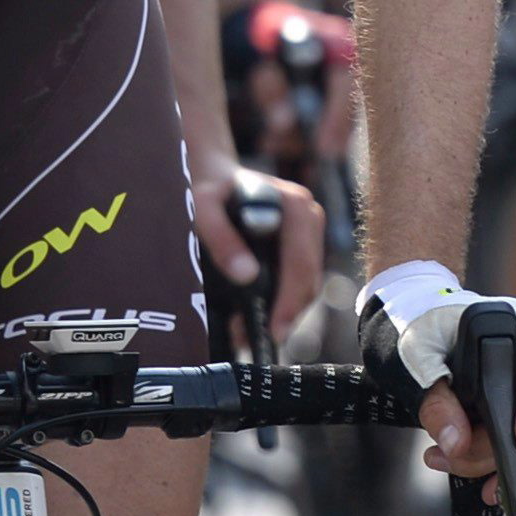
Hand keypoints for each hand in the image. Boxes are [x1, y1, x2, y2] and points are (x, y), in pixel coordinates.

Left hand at [187, 151, 322, 330]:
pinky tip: (259, 315)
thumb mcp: (204, 208)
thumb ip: (221, 238)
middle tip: (258, 340)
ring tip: (252, 334)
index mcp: (295, 205)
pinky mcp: (304, 244)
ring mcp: (310, 231)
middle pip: (308, 279)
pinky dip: (282, 300)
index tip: (274, 330)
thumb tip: (246, 276)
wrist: (216, 176)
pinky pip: (299, 279)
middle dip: (286, 313)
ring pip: (307, 284)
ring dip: (284, 311)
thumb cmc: (210, 190)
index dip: (289, 300)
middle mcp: (310, 217)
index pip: (300, 263)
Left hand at [354, 260, 515, 481]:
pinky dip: (479, 459)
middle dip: (492, 447)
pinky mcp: (497, 411)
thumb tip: (456, 444)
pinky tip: (455, 465)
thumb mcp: (416, 358)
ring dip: (478, 458)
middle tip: (454, 457)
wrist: (402, 321)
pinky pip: (500, 442)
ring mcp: (513, 390)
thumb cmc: (413, 326)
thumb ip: (436, 401)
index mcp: (512, 331)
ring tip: (438, 457)